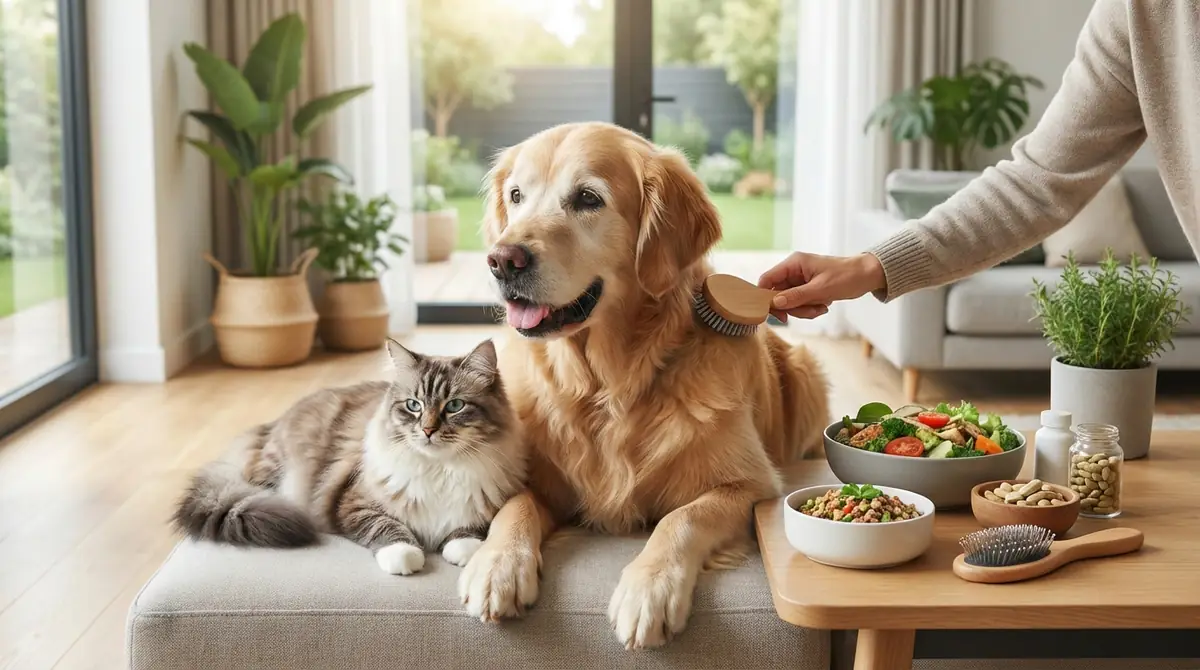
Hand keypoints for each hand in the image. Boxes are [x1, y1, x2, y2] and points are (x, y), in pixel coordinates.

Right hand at [758, 252, 886, 321]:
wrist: (867, 275)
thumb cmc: (846, 277)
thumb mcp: (821, 289)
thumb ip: (796, 296)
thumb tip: (774, 303)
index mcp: (793, 263)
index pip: (767, 279)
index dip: (766, 297)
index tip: (778, 313)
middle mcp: (793, 270)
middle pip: (778, 294)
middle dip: (793, 307)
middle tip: (810, 311)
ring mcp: (800, 280)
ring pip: (789, 302)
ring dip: (803, 310)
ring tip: (821, 307)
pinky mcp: (807, 288)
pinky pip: (799, 303)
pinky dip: (809, 308)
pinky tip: (824, 305)